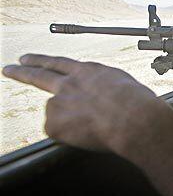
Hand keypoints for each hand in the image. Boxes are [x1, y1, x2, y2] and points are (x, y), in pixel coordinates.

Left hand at [2, 54, 170, 153]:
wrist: (135, 119)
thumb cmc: (138, 104)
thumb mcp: (124, 85)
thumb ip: (105, 87)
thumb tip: (103, 97)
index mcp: (89, 72)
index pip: (60, 64)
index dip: (44, 61)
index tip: (30, 59)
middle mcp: (70, 83)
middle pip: (40, 75)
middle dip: (23, 71)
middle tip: (9, 68)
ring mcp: (59, 101)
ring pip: (56, 112)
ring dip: (66, 120)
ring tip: (83, 125)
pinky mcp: (54, 122)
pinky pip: (59, 132)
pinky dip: (71, 136)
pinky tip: (88, 134)